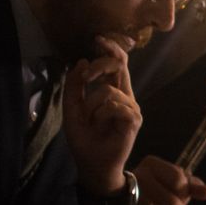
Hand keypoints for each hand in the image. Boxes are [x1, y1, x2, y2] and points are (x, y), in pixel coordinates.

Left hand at [63, 36, 140, 196]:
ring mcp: (132, 109)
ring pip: (108, 91)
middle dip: (101, 65)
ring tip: (90, 121)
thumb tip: (82, 60)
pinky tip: (100, 126)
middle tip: (87, 77)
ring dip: (91, 105)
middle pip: (120, 67)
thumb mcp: (72, 109)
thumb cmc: (85, 139)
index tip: (98, 38)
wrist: (93, 165)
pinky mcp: (134, 121)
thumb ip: (75, 86)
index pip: (118, 65)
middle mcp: (126, 97)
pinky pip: (114, 107)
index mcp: (114, 92)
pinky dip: (101, 115)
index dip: (111, 49)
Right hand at [133, 155, 205, 204]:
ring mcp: (130, 198)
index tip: (180, 193)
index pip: (179, 180)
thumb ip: (193, 186)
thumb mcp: (176, 180)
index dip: (185, 191)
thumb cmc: (158, 186)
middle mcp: (138, 178)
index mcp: (152, 165)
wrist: (126, 196)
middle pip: (172, 202)